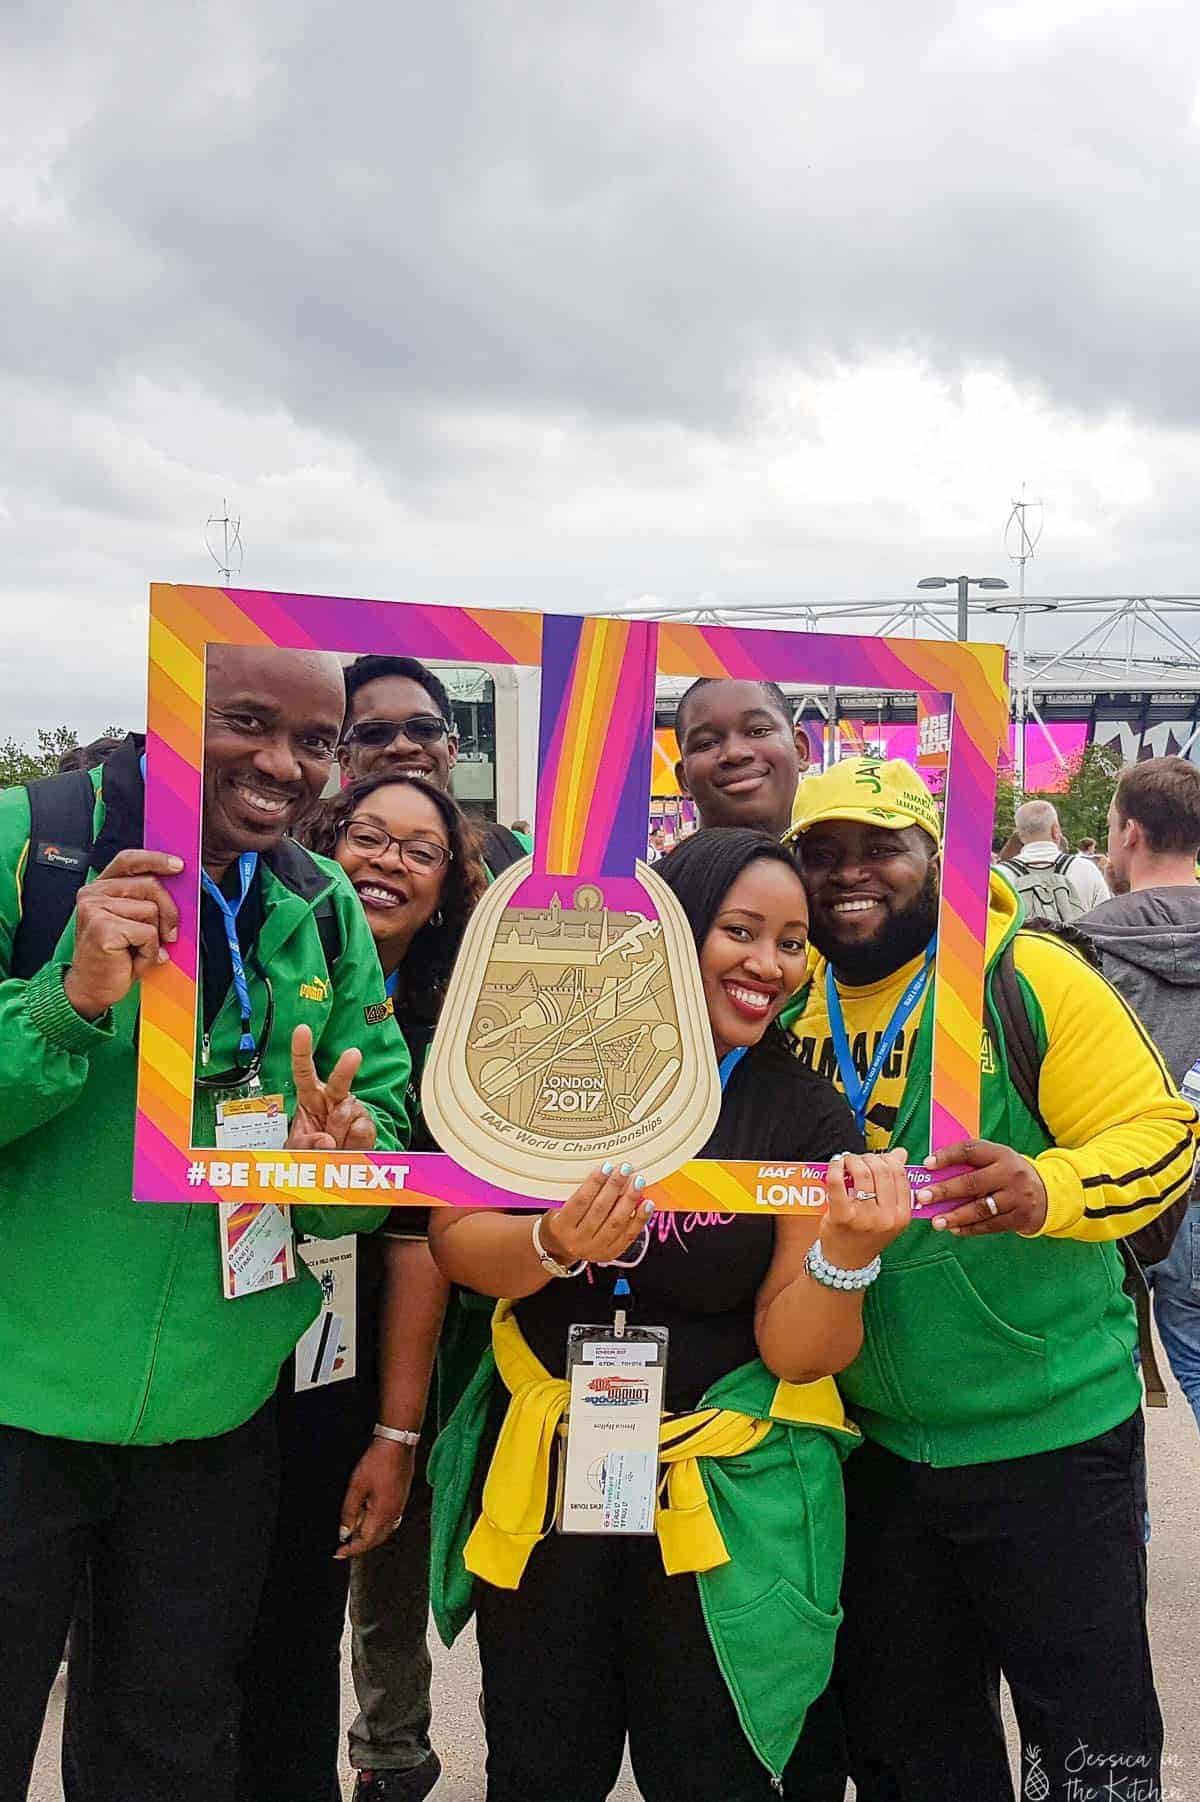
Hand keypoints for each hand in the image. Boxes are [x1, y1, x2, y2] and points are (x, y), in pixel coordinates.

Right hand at [63, 849, 183, 1020]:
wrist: (91, 989)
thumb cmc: (114, 958)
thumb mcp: (132, 923)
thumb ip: (146, 903)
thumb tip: (178, 890)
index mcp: (100, 889)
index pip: (128, 860)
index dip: (155, 859)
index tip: (178, 866)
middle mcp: (93, 894)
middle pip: (150, 885)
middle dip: (169, 911)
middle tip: (169, 934)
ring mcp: (95, 909)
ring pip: (151, 911)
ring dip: (154, 938)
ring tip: (138, 951)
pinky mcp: (103, 928)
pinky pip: (147, 933)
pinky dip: (149, 951)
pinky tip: (133, 960)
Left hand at [286, 1025, 376, 1150]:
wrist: (336, 1165)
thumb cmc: (312, 1151)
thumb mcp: (298, 1150)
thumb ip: (306, 1144)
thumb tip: (326, 1141)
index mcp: (310, 1098)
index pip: (303, 1072)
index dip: (302, 1051)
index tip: (302, 1030)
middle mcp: (332, 1100)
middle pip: (338, 1082)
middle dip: (345, 1068)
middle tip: (353, 1054)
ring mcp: (351, 1110)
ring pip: (347, 1114)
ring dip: (338, 1135)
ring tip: (334, 1145)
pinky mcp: (367, 1124)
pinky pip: (362, 1131)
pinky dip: (353, 1144)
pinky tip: (347, 1146)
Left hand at [335, 1437, 415, 1558]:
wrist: (397, 1444)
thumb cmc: (377, 1462)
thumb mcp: (356, 1486)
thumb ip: (349, 1511)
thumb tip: (344, 1532)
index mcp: (383, 1513)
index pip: (366, 1541)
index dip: (351, 1549)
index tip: (339, 1553)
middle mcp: (394, 1514)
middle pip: (377, 1539)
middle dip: (360, 1546)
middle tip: (345, 1547)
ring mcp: (400, 1506)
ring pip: (384, 1531)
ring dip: (369, 1536)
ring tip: (354, 1534)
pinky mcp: (401, 1498)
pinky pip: (390, 1520)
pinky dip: (377, 1526)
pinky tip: (368, 1518)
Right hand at [539, 1165, 653, 1267]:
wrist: (561, 1249)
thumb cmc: (563, 1222)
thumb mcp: (561, 1207)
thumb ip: (580, 1194)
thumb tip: (607, 1172)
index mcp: (562, 1226)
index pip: (580, 1201)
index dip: (594, 1183)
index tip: (606, 1166)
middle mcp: (578, 1240)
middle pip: (600, 1210)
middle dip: (615, 1186)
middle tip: (625, 1169)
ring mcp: (595, 1249)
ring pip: (616, 1222)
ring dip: (629, 1199)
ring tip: (638, 1182)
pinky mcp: (610, 1253)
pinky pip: (629, 1235)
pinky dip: (640, 1218)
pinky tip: (647, 1204)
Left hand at [820, 1147, 912, 1268]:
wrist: (845, 1262)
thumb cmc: (866, 1234)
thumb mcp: (888, 1213)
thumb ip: (895, 1183)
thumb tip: (900, 1153)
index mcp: (902, 1216)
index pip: (899, 1174)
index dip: (886, 1159)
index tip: (876, 1159)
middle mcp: (887, 1218)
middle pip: (881, 1170)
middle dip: (868, 1158)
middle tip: (858, 1160)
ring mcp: (865, 1218)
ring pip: (862, 1172)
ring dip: (852, 1159)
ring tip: (846, 1161)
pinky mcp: (842, 1216)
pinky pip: (838, 1182)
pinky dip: (835, 1167)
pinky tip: (835, 1164)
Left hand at [922, 1139, 1048, 1236]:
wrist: (1048, 1194)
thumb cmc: (1009, 1174)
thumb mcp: (997, 1160)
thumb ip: (971, 1163)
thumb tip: (934, 1173)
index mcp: (1001, 1154)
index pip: (971, 1150)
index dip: (947, 1156)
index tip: (927, 1164)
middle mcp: (1010, 1174)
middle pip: (973, 1182)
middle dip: (945, 1191)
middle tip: (923, 1197)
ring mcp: (1017, 1197)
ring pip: (981, 1208)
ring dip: (955, 1216)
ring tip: (936, 1222)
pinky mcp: (1019, 1218)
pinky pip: (990, 1225)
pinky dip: (970, 1229)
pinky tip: (954, 1230)